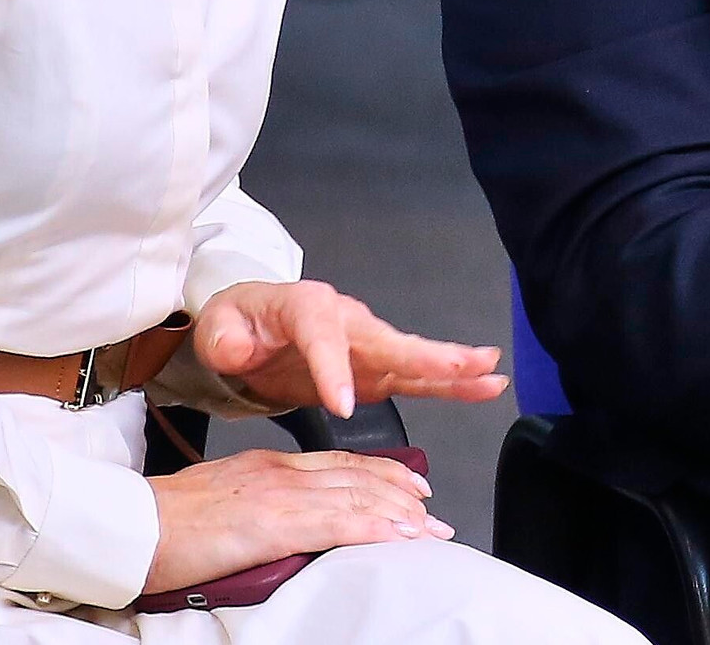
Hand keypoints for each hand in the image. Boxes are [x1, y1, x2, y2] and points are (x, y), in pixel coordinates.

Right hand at [143, 448, 448, 591]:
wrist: (132, 524)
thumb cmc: (165, 521)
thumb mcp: (223, 501)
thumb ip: (260, 506)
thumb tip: (286, 526)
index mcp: (267, 465)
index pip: (337, 464)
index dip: (378, 473)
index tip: (407, 485)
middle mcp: (279, 471)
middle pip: (356, 476)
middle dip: (400, 493)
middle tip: (431, 510)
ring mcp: (279, 494)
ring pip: (355, 495)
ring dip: (399, 512)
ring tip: (428, 528)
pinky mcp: (273, 521)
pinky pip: (337, 520)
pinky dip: (375, 526)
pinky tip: (399, 535)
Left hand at [192, 280, 506, 416]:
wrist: (252, 332)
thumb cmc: (240, 325)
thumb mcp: (219, 328)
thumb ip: (224, 337)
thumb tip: (239, 348)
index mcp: (305, 306)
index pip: (322, 334)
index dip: (333, 368)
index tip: (340, 404)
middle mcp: (346, 319)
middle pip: (386, 338)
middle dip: (422, 355)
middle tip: (457, 365)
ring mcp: (367, 344)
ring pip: (412, 358)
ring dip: (451, 366)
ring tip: (489, 372)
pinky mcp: (377, 370)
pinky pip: (417, 378)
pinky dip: (450, 383)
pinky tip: (484, 386)